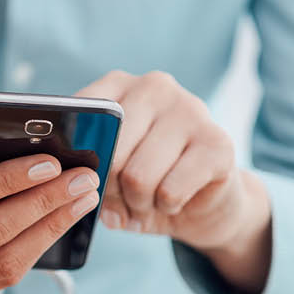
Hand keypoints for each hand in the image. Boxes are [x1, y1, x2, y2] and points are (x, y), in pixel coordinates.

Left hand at [77, 70, 271, 293]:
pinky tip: (173, 201)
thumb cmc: (143, 182)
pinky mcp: (218, 142)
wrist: (202, 203)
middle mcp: (154, 87)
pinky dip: (164, 208)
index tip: (84, 179)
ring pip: (137, 176)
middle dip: (111, 190)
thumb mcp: (105, 171)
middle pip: (109, 152)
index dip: (78, 161)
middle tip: (123, 199)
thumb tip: (75, 178)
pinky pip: (169, 191)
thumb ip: (83, 164)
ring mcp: (190, 109)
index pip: (79, 120)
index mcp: (117, 85)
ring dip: (137, 203)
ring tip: (148, 201)